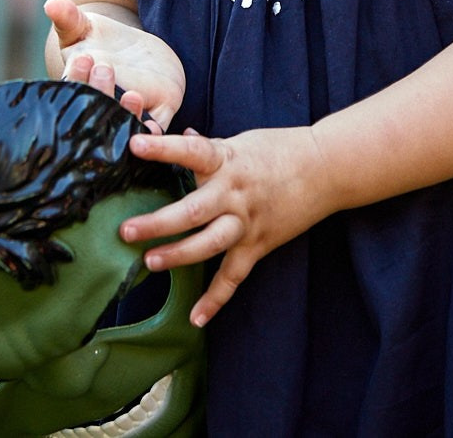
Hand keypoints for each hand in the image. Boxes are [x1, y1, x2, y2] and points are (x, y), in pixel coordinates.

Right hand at [43, 0, 186, 132]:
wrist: (136, 52)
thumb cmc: (99, 40)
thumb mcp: (82, 27)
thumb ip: (67, 17)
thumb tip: (52, 3)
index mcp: (79, 86)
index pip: (73, 89)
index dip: (77, 77)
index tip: (83, 57)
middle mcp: (102, 105)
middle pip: (99, 109)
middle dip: (101, 90)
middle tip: (104, 67)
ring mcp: (129, 111)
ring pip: (126, 124)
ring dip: (129, 113)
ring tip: (133, 95)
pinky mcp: (158, 112)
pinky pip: (155, 129)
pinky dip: (153, 131)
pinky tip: (152, 126)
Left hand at [118, 126, 331, 327]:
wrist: (326, 168)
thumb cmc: (281, 149)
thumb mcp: (241, 141)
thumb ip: (208, 146)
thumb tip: (181, 134)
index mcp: (227, 161)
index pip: (191, 151)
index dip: (163, 148)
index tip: (135, 144)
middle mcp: (234, 193)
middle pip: (192, 211)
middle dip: (158, 223)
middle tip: (127, 231)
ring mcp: (246, 222)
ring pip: (209, 244)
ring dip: (179, 255)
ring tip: (151, 262)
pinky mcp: (258, 244)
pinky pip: (234, 276)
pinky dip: (216, 299)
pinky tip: (196, 318)